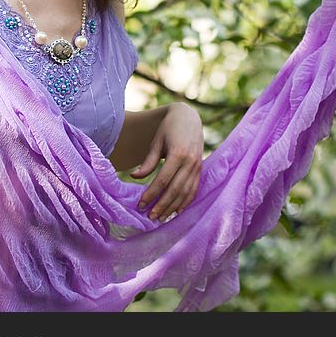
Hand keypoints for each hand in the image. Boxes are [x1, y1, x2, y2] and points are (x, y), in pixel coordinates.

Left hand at [130, 102, 203, 221]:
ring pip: (186, 193)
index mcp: (178, 154)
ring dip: (173, 207)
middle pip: (175, 190)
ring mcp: (197, 166)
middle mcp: (190, 162)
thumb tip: (134, 177)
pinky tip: (177, 211)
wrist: (189, 118)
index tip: (140, 205)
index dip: (151, 194)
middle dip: (162, 205)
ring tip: (161, 218)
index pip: (162, 180)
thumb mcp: (156, 142)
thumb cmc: (168, 129)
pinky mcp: (201, 169)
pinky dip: (186, 202)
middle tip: (150, 217)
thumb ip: (148, 161)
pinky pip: (194, 189)